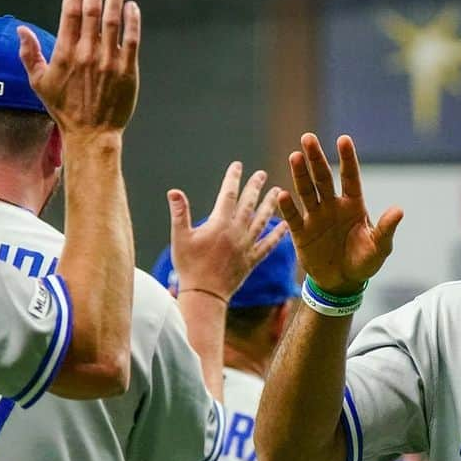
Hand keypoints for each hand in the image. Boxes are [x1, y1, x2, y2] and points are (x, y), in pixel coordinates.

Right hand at [17, 0, 139, 137]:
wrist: (92, 133)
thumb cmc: (64, 109)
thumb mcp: (39, 82)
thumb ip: (29, 54)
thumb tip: (21, 30)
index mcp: (66, 52)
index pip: (70, 13)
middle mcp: (88, 53)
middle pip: (92, 11)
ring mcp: (110, 62)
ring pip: (113, 22)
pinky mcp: (128, 71)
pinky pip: (132, 41)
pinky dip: (133, 22)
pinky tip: (132, 7)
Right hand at [168, 162, 285, 301]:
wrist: (205, 295)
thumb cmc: (189, 266)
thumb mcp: (180, 238)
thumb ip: (180, 213)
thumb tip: (174, 191)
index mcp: (220, 224)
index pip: (228, 195)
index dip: (233, 179)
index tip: (238, 165)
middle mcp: (237, 233)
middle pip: (249, 205)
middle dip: (255, 187)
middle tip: (262, 174)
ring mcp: (247, 246)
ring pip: (263, 221)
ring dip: (271, 205)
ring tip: (278, 191)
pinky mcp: (253, 260)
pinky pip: (269, 245)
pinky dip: (278, 235)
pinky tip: (286, 226)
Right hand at [277, 133, 402, 293]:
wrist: (343, 283)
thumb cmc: (364, 262)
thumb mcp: (379, 247)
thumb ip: (386, 229)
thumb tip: (399, 210)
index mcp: (353, 205)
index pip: (349, 178)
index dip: (347, 159)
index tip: (343, 139)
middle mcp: (332, 206)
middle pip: (322, 178)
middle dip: (316, 158)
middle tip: (308, 138)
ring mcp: (315, 217)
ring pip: (306, 191)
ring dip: (300, 175)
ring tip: (295, 156)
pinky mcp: (302, 233)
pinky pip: (294, 218)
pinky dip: (287, 208)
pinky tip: (283, 195)